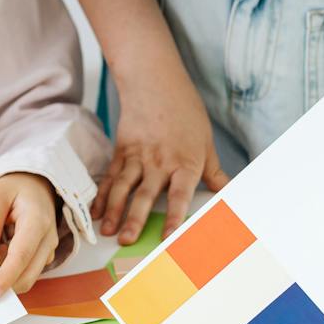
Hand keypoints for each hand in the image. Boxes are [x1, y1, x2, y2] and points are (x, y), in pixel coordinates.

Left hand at [0, 172, 58, 299]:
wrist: (35, 185)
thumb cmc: (15, 188)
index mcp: (37, 221)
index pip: (21, 256)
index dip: (6, 277)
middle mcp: (48, 239)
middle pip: (27, 274)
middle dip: (3, 280)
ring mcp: (48, 249)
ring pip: (25, 275)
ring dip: (2, 269)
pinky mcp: (42, 256)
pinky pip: (24, 270)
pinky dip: (6, 265)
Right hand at [96, 63, 228, 243]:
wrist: (155, 82)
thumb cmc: (185, 112)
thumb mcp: (206, 141)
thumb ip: (213, 172)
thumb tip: (227, 192)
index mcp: (185, 162)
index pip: (179, 195)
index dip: (174, 218)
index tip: (168, 239)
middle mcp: (160, 162)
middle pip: (145, 195)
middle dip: (134, 219)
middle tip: (126, 240)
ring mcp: (138, 156)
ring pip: (123, 188)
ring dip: (114, 210)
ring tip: (107, 230)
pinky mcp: (121, 151)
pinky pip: (110, 176)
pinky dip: (102, 195)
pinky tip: (96, 212)